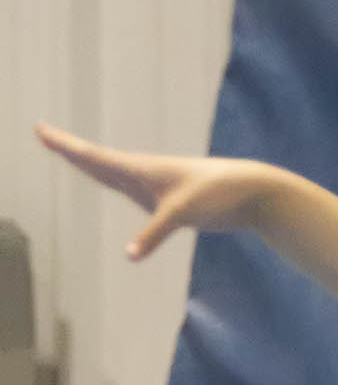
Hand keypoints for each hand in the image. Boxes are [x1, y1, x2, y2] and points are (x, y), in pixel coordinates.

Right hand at [36, 124, 280, 261]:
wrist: (251, 192)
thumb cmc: (218, 193)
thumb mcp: (184, 212)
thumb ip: (154, 233)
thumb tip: (130, 255)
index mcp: (142, 169)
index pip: (94, 157)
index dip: (65, 145)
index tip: (40, 129)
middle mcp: (144, 173)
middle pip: (97, 160)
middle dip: (69, 149)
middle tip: (42, 132)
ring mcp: (154, 186)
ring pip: (112, 172)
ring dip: (88, 163)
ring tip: (68, 152)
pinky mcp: (166, 200)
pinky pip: (129, 189)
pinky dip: (112, 182)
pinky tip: (109, 180)